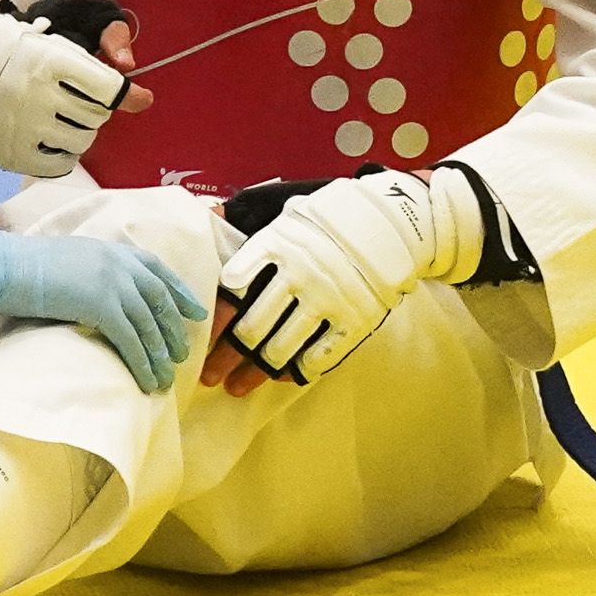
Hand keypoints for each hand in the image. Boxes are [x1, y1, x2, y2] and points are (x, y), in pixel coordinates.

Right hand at [0, 7, 148, 178]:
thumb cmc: (23, 52)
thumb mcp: (63, 38)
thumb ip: (109, 54)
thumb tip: (145, 100)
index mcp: (49, 60)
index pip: (108, 88)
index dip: (113, 89)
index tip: (101, 87)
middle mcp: (34, 95)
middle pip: (98, 115)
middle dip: (92, 107)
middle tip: (70, 98)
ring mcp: (21, 127)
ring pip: (83, 141)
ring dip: (80, 130)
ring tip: (60, 116)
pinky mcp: (12, 154)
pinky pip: (61, 164)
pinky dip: (64, 153)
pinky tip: (50, 137)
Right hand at [0, 228, 207, 392]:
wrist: (7, 264)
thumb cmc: (27, 265)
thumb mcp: (71, 260)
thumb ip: (94, 272)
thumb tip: (102, 297)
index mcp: (114, 251)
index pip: (157, 271)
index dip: (180, 293)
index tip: (195, 312)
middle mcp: (120, 265)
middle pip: (159, 301)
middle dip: (173, 331)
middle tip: (180, 355)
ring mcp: (114, 284)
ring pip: (148, 325)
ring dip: (160, 355)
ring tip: (165, 379)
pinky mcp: (102, 306)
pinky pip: (130, 340)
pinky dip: (142, 363)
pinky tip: (147, 380)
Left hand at [212, 168, 482, 384]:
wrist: (394, 222)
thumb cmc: (329, 216)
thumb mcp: (286, 208)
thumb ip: (248, 217)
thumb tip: (211, 214)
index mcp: (276, 243)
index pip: (234, 286)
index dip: (215, 316)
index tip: (201, 335)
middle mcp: (299, 274)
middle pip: (252, 327)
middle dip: (225, 356)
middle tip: (210, 375)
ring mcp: (328, 300)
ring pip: (281, 348)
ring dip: (254, 373)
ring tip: (237, 387)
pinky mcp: (354, 320)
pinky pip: (318, 356)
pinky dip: (295, 371)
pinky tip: (281, 378)